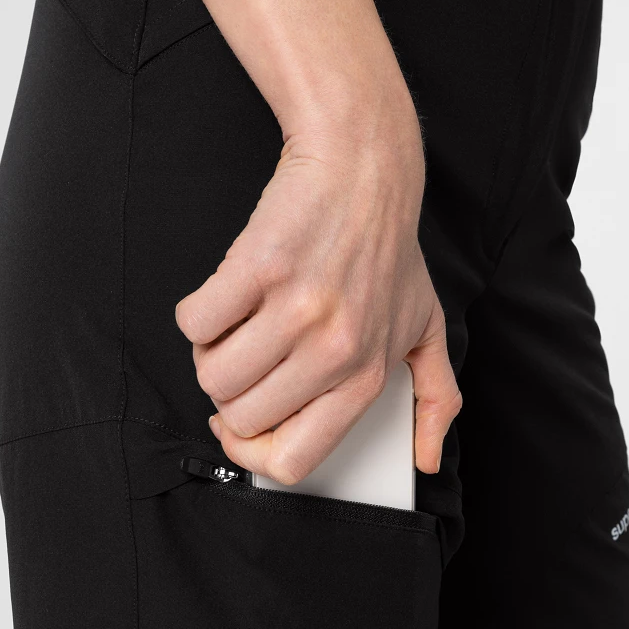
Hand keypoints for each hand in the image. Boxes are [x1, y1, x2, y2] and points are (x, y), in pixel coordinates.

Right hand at [175, 127, 460, 484]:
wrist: (364, 168)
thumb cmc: (389, 249)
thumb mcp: (426, 329)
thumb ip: (434, 398)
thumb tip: (427, 460)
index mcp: (366, 376)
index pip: (292, 460)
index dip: (253, 452)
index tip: (242, 426)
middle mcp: (333, 351)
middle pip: (241, 417)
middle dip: (231, 392)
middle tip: (248, 355)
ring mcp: (295, 310)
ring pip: (212, 375)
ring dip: (211, 353)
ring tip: (238, 323)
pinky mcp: (258, 268)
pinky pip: (194, 323)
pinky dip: (198, 312)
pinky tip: (227, 294)